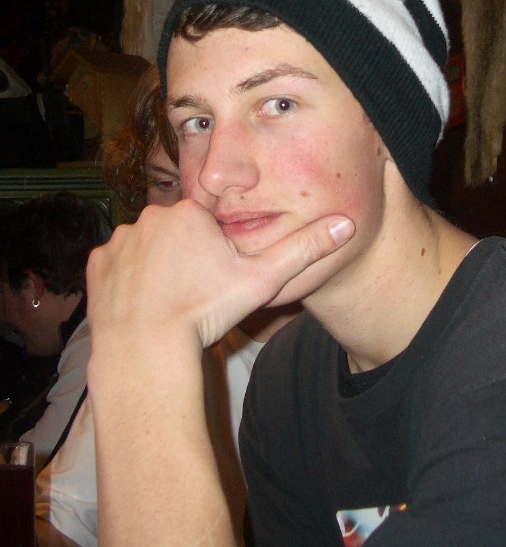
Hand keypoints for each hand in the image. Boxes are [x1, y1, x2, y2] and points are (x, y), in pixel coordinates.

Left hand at [86, 199, 353, 351]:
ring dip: (158, 263)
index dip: (216, 246)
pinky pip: (120, 262)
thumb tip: (347, 224)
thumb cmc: (206, 312)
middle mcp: (152, 215)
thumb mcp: (263, 280)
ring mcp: (121, 239)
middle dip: (187, 252)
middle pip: (179, 229)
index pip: (210, 219)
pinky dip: (130, 278)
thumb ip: (304, 249)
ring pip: (148, 244)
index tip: (216, 271)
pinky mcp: (98, 263)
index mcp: (192, 212)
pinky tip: (145, 302)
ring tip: (171, 298)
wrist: (146, 351)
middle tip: (196, 288)